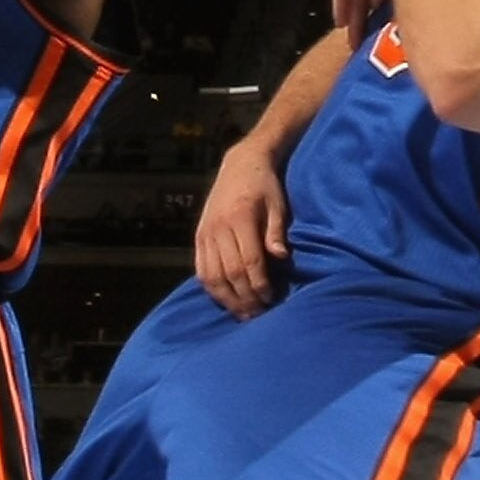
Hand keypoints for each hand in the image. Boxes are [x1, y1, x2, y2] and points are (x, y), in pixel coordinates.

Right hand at [195, 139, 294, 318]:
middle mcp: (218, 227)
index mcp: (240, 218)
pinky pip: (201, 269)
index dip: (260, 284)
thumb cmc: (266, 187)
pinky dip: (212, 288)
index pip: (249, 261)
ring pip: (212, 276)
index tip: (271, 298)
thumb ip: (277, 232)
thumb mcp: (278, 205)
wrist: (241, 165)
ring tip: (243, 313)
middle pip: (230, 273)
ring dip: (228, 299)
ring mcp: (205, 233)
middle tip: (259, 314)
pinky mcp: (198, 237)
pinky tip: (225, 300)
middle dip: (246, 297)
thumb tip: (281, 257)